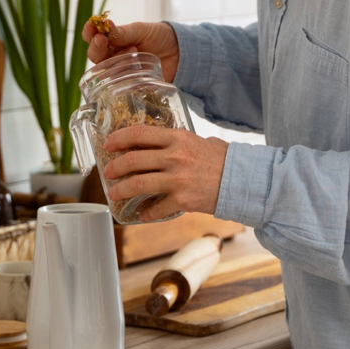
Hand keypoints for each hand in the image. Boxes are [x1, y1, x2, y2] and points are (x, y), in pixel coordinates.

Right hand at [82, 19, 179, 81]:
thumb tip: (107, 27)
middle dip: (96, 46)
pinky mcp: (131, 86)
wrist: (180, 52)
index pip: (93, 37)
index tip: (92, 26)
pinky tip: (134, 70)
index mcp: (113, 41)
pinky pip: (121, 86)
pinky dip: (124, 78)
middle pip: (95, 56)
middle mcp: (113, 57)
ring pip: (105, 71)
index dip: (89, 32)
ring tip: (133, 50)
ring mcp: (121, 72)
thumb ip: (124, 32)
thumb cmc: (159, 37)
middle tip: (102, 39)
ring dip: (115, 60)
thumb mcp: (142, 30)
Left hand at [101, 125, 228, 221]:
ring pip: (139, 184)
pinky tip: (141, 215)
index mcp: (178, 138)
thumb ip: (179, 142)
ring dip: (122, 190)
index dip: (120, 138)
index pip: (140, 133)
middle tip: (108, 172)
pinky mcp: (182, 200)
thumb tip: (162, 144)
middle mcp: (175, 156)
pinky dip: (146, 213)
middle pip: (134, 160)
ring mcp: (177, 179)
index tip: (108, 144)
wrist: (242, 180)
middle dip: (115, 167)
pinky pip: (157, 209)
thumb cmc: (223, 159)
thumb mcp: (200, 140)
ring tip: (114, 194)